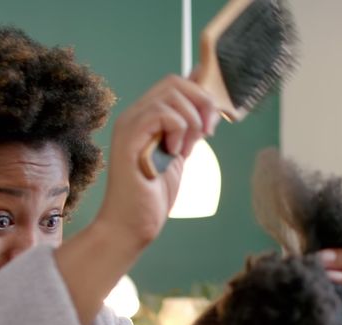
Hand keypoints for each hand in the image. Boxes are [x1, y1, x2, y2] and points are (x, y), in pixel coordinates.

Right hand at [95, 75, 219, 250]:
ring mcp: (129, 124)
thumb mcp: (180, 154)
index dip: (201, 94)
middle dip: (202, 104)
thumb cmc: (153, 195)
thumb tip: (210, 106)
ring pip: (172, 95)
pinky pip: (162, 113)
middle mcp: (134, 115)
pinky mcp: (129, 136)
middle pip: (175, 82)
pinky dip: (178, 130)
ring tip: (184, 151)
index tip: (212, 124)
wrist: (131, 225)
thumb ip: (190, 130)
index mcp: (146, 117)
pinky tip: (173, 153)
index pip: (176, 83)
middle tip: (206, 135)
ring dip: (191, 123)